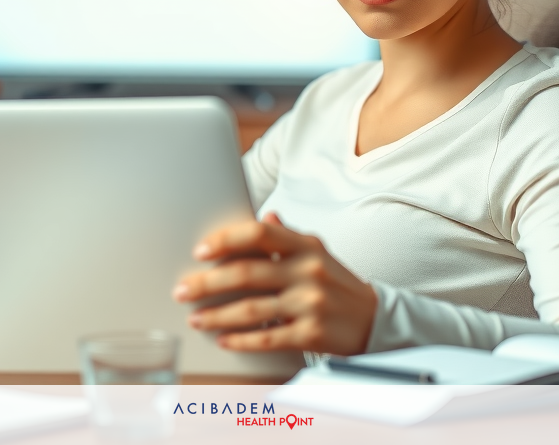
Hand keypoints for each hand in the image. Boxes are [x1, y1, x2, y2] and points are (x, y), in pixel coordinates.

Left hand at [172, 212, 376, 354]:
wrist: (376, 320)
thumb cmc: (337, 284)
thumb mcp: (318, 253)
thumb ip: (288, 237)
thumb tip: (264, 217)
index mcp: (306, 246)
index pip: (260, 233)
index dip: (226, 239)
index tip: (200, 251)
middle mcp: (308, 272)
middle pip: (247, 273)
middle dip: (207, 283)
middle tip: (182, 290)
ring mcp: (310, 304)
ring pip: (251, 309)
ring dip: (217, 315)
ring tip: (195, 318)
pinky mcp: (311, 334)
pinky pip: (267, 337)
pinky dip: (241, 340)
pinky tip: (223, 339)